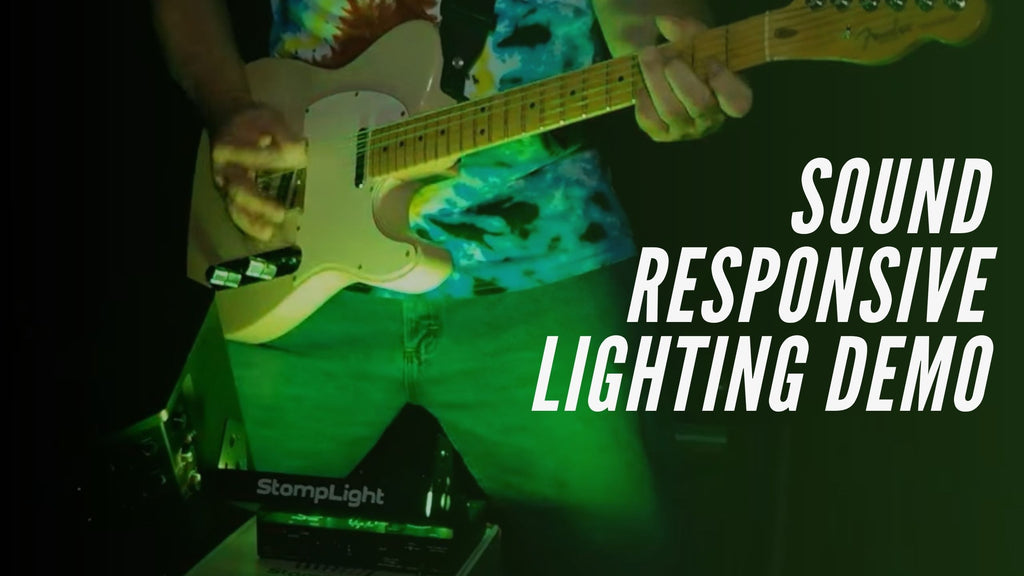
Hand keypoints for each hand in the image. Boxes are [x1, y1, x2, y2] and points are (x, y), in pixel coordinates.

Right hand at [210, 102, 306, 240]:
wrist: (227, 119)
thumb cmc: (252, 120)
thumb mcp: (269, 118)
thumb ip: (283, 135)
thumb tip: (301, 152)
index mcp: (230, 146)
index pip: (253, 157)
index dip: (272, 161)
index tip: (298, 159)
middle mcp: (224, 169)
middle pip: (238, 190)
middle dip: (259, 204)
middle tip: (280, 213)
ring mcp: (225, 184)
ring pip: (234, 207)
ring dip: (251, 222)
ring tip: (269, 233)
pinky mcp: (230, 194)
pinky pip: (238, 212)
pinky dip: (250, 224)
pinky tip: (267, 233)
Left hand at [635, 16, 752, 141]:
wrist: (667, 73)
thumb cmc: (692, 57)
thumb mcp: (697, 41)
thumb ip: (689, 31)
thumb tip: (665, 23)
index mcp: (731, 96)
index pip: (738, 103)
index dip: (726, 85)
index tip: (711, 62)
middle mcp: (711, 119)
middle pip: (700, 104)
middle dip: (682, 78)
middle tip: (669, 59)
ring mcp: (686, 130)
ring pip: (671, 111)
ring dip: (656, 79)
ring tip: (647, 54)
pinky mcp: (661, 134)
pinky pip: (650, 120)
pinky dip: (643, 98)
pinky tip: (643, 83)